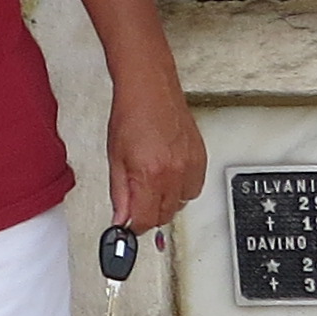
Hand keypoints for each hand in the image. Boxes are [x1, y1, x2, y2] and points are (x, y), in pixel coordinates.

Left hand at [104, 79, 206, 234]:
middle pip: (165, 216)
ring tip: (151, 185)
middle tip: (135, 205)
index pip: (146, 220)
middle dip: (148, 216)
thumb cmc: (131, 115)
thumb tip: (121, 219)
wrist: (150, 89)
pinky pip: (194, 188)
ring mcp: (190, 165)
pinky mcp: (200, 158)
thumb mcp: (116, 159)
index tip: (127, 226)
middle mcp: (174, 172)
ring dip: (166, 203)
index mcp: (150, 174)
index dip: (134, 227)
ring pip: (181, 204)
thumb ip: (119, 194)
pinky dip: (181, 190)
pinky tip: (168, 177)